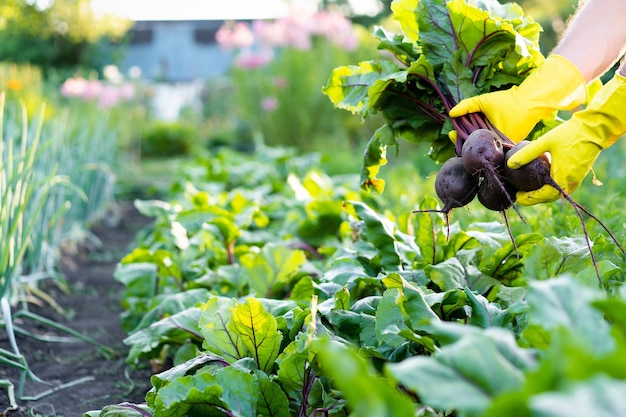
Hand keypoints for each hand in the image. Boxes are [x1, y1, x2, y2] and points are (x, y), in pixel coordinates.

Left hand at [449, 55, 587, 142]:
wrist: (532, 102)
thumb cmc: (509, 102)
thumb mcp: (485, 101)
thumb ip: (468, 105)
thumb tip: (451, 113)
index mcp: (492, 139)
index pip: (471, 145)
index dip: (458, 140)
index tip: (450, 133)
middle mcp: (499, 147)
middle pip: (477, 148)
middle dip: (465, 141)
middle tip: (454, 134)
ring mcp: (505, 147)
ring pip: (485, 147)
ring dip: (475, 140)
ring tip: (463, 133)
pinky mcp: (510, 144)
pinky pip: (493, 145)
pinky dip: (485, 139)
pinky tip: (477, 132)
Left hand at [507, 73, 625, 204]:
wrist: (595, 128)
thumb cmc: (570, 134)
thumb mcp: (545, 142)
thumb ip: (527, 154)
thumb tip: (510, 164)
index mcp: (563, 177)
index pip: (544, 195)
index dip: (529, 199)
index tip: (517, 197)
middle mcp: (570, 182)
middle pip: (550, 197)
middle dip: (534, 198)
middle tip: (520, 195)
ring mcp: (576, 179)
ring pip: (557, 193)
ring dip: (543, 194)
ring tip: (528, 190)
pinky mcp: (578, 174)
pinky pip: (562, 186)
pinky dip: (551, 187)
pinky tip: (541, 181)